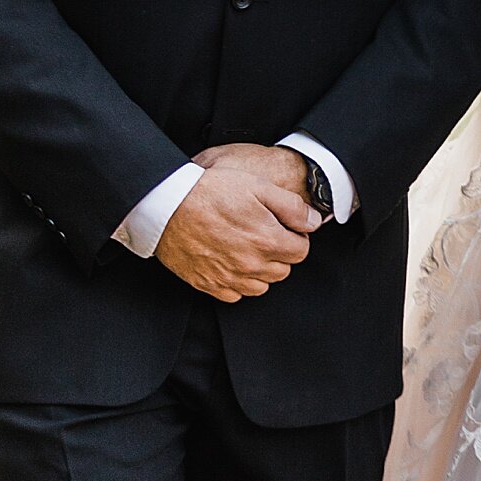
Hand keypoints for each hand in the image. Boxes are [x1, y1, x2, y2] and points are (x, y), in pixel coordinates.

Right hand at [156, 145, 318, 301]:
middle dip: (280, 253)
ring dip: (260, 270)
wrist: (167, 204)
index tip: (284, 227)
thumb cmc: (210, 191)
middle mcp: (250, 265)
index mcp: (267, 240)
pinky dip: (237, 282)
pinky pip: (234, 295)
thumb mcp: (257, 186)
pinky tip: (230, 262)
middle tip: (264, 234)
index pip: (300, 252)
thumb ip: (291, 207)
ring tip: (247, 248)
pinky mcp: (208, 284)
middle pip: (282, 270)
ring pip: (261, 286)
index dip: (295, 237)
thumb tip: (314, 223)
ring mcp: (228, 277)